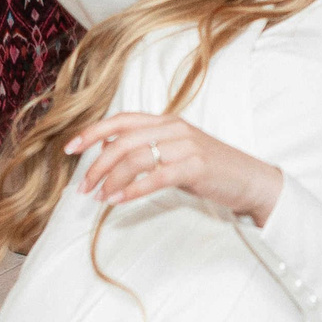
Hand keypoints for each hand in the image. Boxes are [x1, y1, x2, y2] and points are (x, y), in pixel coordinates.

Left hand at [67, 111, 282, 221]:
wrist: (251, 180)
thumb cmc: (211, 169)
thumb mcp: (176, 152)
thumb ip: (146, 148)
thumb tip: (107, 151)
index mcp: (167, 122)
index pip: (122, 120)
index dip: (92, 132)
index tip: (70, 148)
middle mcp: (174, 128)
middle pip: (123, 141)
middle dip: (97, 165)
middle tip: (83, 187)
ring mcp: (186, 146)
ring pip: (136, 158)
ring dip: (111, 179)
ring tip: (99, 197)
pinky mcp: (196, 167)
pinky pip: (156, 177)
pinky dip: (133, 189)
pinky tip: (118, 200)